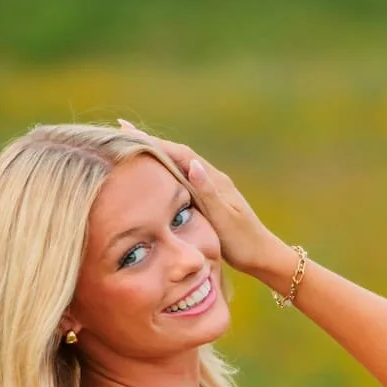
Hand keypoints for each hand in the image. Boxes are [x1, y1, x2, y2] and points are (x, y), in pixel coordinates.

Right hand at [115, 119, 277, 276]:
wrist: (263, 256)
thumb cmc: (243, 243)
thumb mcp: (224, 220)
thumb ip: (209, 193)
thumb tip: (194, 164)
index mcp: (215, 180)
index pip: (180, 154)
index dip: (155, 142)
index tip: (129, 131)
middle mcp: (213, 179)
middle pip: (178, 154)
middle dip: (151, 142)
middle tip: (122, 131)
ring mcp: (213, 188)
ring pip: (180, 164)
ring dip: (158, 153)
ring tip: (133, 146)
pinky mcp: (212, 199)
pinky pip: (184, 178)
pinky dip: (167, 170)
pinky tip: (158, 173)